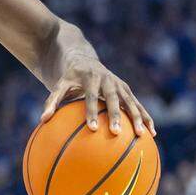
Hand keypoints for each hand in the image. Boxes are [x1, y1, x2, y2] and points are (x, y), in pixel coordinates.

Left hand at [39, 55, 155, 136]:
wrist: (83, 59)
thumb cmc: (69, 78)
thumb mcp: (58, 85)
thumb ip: (51, 100)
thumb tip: (42, 119)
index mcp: (89, 78)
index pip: (90, 96)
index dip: (91, 112)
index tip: (91, 128)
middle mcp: (107, 80)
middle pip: (113, 99)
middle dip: (115, 115)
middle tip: (115, 132)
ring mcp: (119, 85)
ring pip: (130, 101)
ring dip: (137, 117)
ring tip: (143, 135)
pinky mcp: (127, 90)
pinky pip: (138, 105)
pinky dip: (146, 117)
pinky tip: (152, 133)